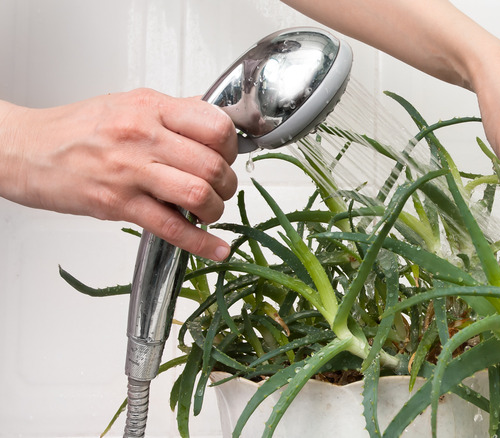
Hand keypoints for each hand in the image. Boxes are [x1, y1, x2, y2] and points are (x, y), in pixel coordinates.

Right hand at [0, 89, 237, 260]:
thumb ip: (173, 113)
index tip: (229, 156)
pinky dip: (201, 243)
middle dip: (227, 183)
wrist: (23, 149)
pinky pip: (171, 228)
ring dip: (216, 209)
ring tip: (209, 210)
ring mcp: (130, 171)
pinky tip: (216, 249)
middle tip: (220, 188)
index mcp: (150, 107)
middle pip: (212, 163)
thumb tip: (214, 121)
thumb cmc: (75, 129)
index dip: (232, 146)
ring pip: (198, 194)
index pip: (215, 125)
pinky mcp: (117, 204)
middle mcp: (143, 135)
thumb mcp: (128, 104)